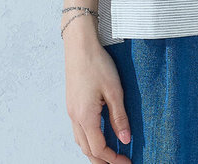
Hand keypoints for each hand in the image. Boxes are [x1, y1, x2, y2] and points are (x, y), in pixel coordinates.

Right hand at [64, 24, 132, 163]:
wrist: (79, 45)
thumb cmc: (97, 64)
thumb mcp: (114, 90)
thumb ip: (119, 117)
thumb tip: (125, 139)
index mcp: (85, 116)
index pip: (98, 148)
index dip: (113, 159)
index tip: (126, 163)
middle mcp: (75, 117)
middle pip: (87, 149)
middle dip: (102, 160)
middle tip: (119, 163)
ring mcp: (71, 110)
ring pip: (81, 141)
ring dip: (94, 151)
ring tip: (110, 154)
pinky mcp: (72, 103)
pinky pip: (78, 130)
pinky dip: (88, 139)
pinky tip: (98, 134)